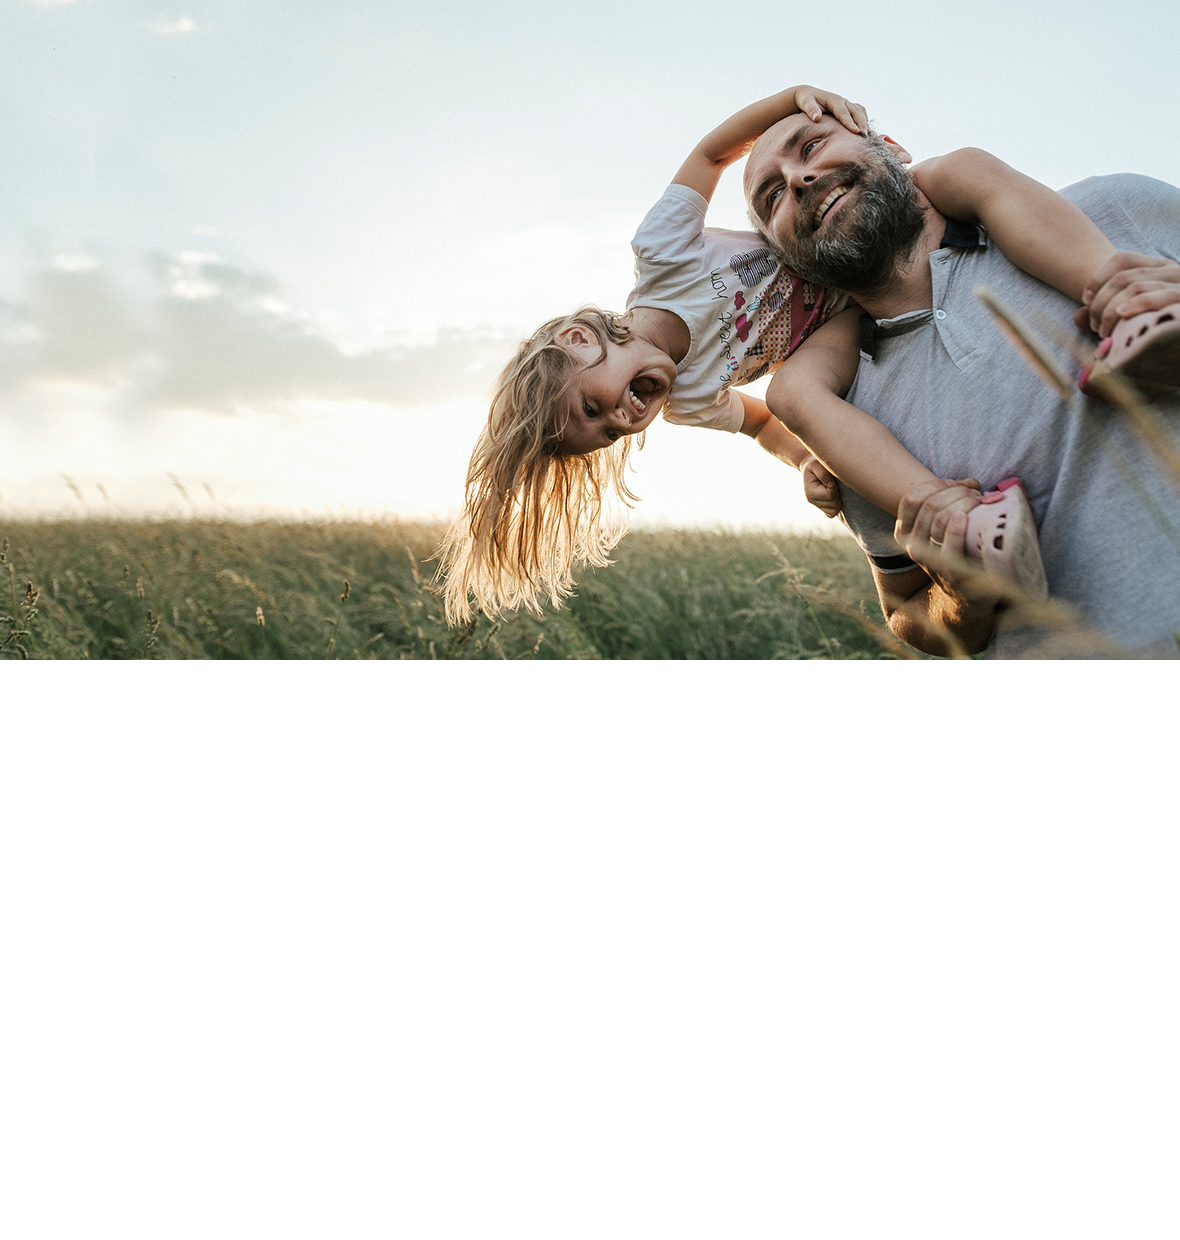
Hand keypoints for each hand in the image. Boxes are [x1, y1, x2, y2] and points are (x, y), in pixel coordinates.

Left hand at [793, 86, 867, 135]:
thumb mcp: (806, 103)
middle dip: (862, 123)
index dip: (850, 122)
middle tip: (865, 136)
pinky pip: (859, 113)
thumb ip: (811, 110)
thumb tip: (816, 117)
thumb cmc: (806, 100)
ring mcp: (846, 104)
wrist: (808, 95)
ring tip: (869, 135)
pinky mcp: (847, 109)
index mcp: (834, 100)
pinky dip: (864, 121)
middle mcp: (842, 101)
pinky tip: (866, 132)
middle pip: (856, 111)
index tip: (856, 131)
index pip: (843, 112)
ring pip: (860, 111)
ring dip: (865, 122)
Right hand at [801, 456, 841, 516]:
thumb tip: (831, 485)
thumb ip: (823, 473)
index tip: (832, 479)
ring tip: (833, 488)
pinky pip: (832, 513)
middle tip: (833, 483)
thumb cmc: (814, 463)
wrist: (811, 467)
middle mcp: (812, 501)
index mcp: (810, 492)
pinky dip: (836, 505)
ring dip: (837, 499)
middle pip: (833, 504)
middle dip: (837, 493)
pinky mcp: (822, 508)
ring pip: (834, 510)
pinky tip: (834, 495)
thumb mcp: (816, 464)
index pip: (829, 495)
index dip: (835, 487)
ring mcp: (817, 505)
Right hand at [894, 478, 999, 604]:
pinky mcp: (949, 574)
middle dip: (956, 491)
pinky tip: (965, 518)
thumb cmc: (958, 549)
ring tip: (980, 502)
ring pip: (940, 518)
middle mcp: (911, 546)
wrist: (967, 592)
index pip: (912, 498)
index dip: (936, 484)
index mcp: (904, 531)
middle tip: (975, 493)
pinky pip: (950, 544)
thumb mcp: (943, 524)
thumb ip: (950, 501)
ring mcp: (928, 561)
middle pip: (930, 505)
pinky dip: (958, 527)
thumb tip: (970, 482)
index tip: (956, 484)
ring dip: (964, 503)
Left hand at [1073, 251, 1179, 336]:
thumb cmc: (1157, 328)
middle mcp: (1171, 270)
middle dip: (1100, 303)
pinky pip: (1157, 296)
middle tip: (1095, 326)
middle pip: (1122, 278)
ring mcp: (1179, 283)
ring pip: (1134, 287)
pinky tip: (1122, 315)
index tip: (1085, 300)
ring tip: (1104, 331)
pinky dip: (1136, 305)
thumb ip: (1102, 315)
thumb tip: (1076, 318)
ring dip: (1111, 311)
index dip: (1098, 278)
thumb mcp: (1129, 318)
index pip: (1122, 260)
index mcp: (1157, 268)